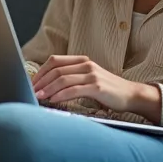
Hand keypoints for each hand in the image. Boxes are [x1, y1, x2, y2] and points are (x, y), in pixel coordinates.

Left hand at [31, 54, 161, 121]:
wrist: (131, 95)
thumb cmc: (107, 90)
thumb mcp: (88, 80)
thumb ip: (71, 79)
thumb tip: (46, 87)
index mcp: (82, 61)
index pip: (54, 61)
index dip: (40, 72)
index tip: (31, 83)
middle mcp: (86, 65)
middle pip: (56, 69)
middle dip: (41, 81)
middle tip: (31, 91)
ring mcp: (92, 75)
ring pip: (63, 79)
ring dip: (47, 88)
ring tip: (38, 97)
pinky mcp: (97, 87)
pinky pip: (74, 89)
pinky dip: (60, 95)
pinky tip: (53, 100)